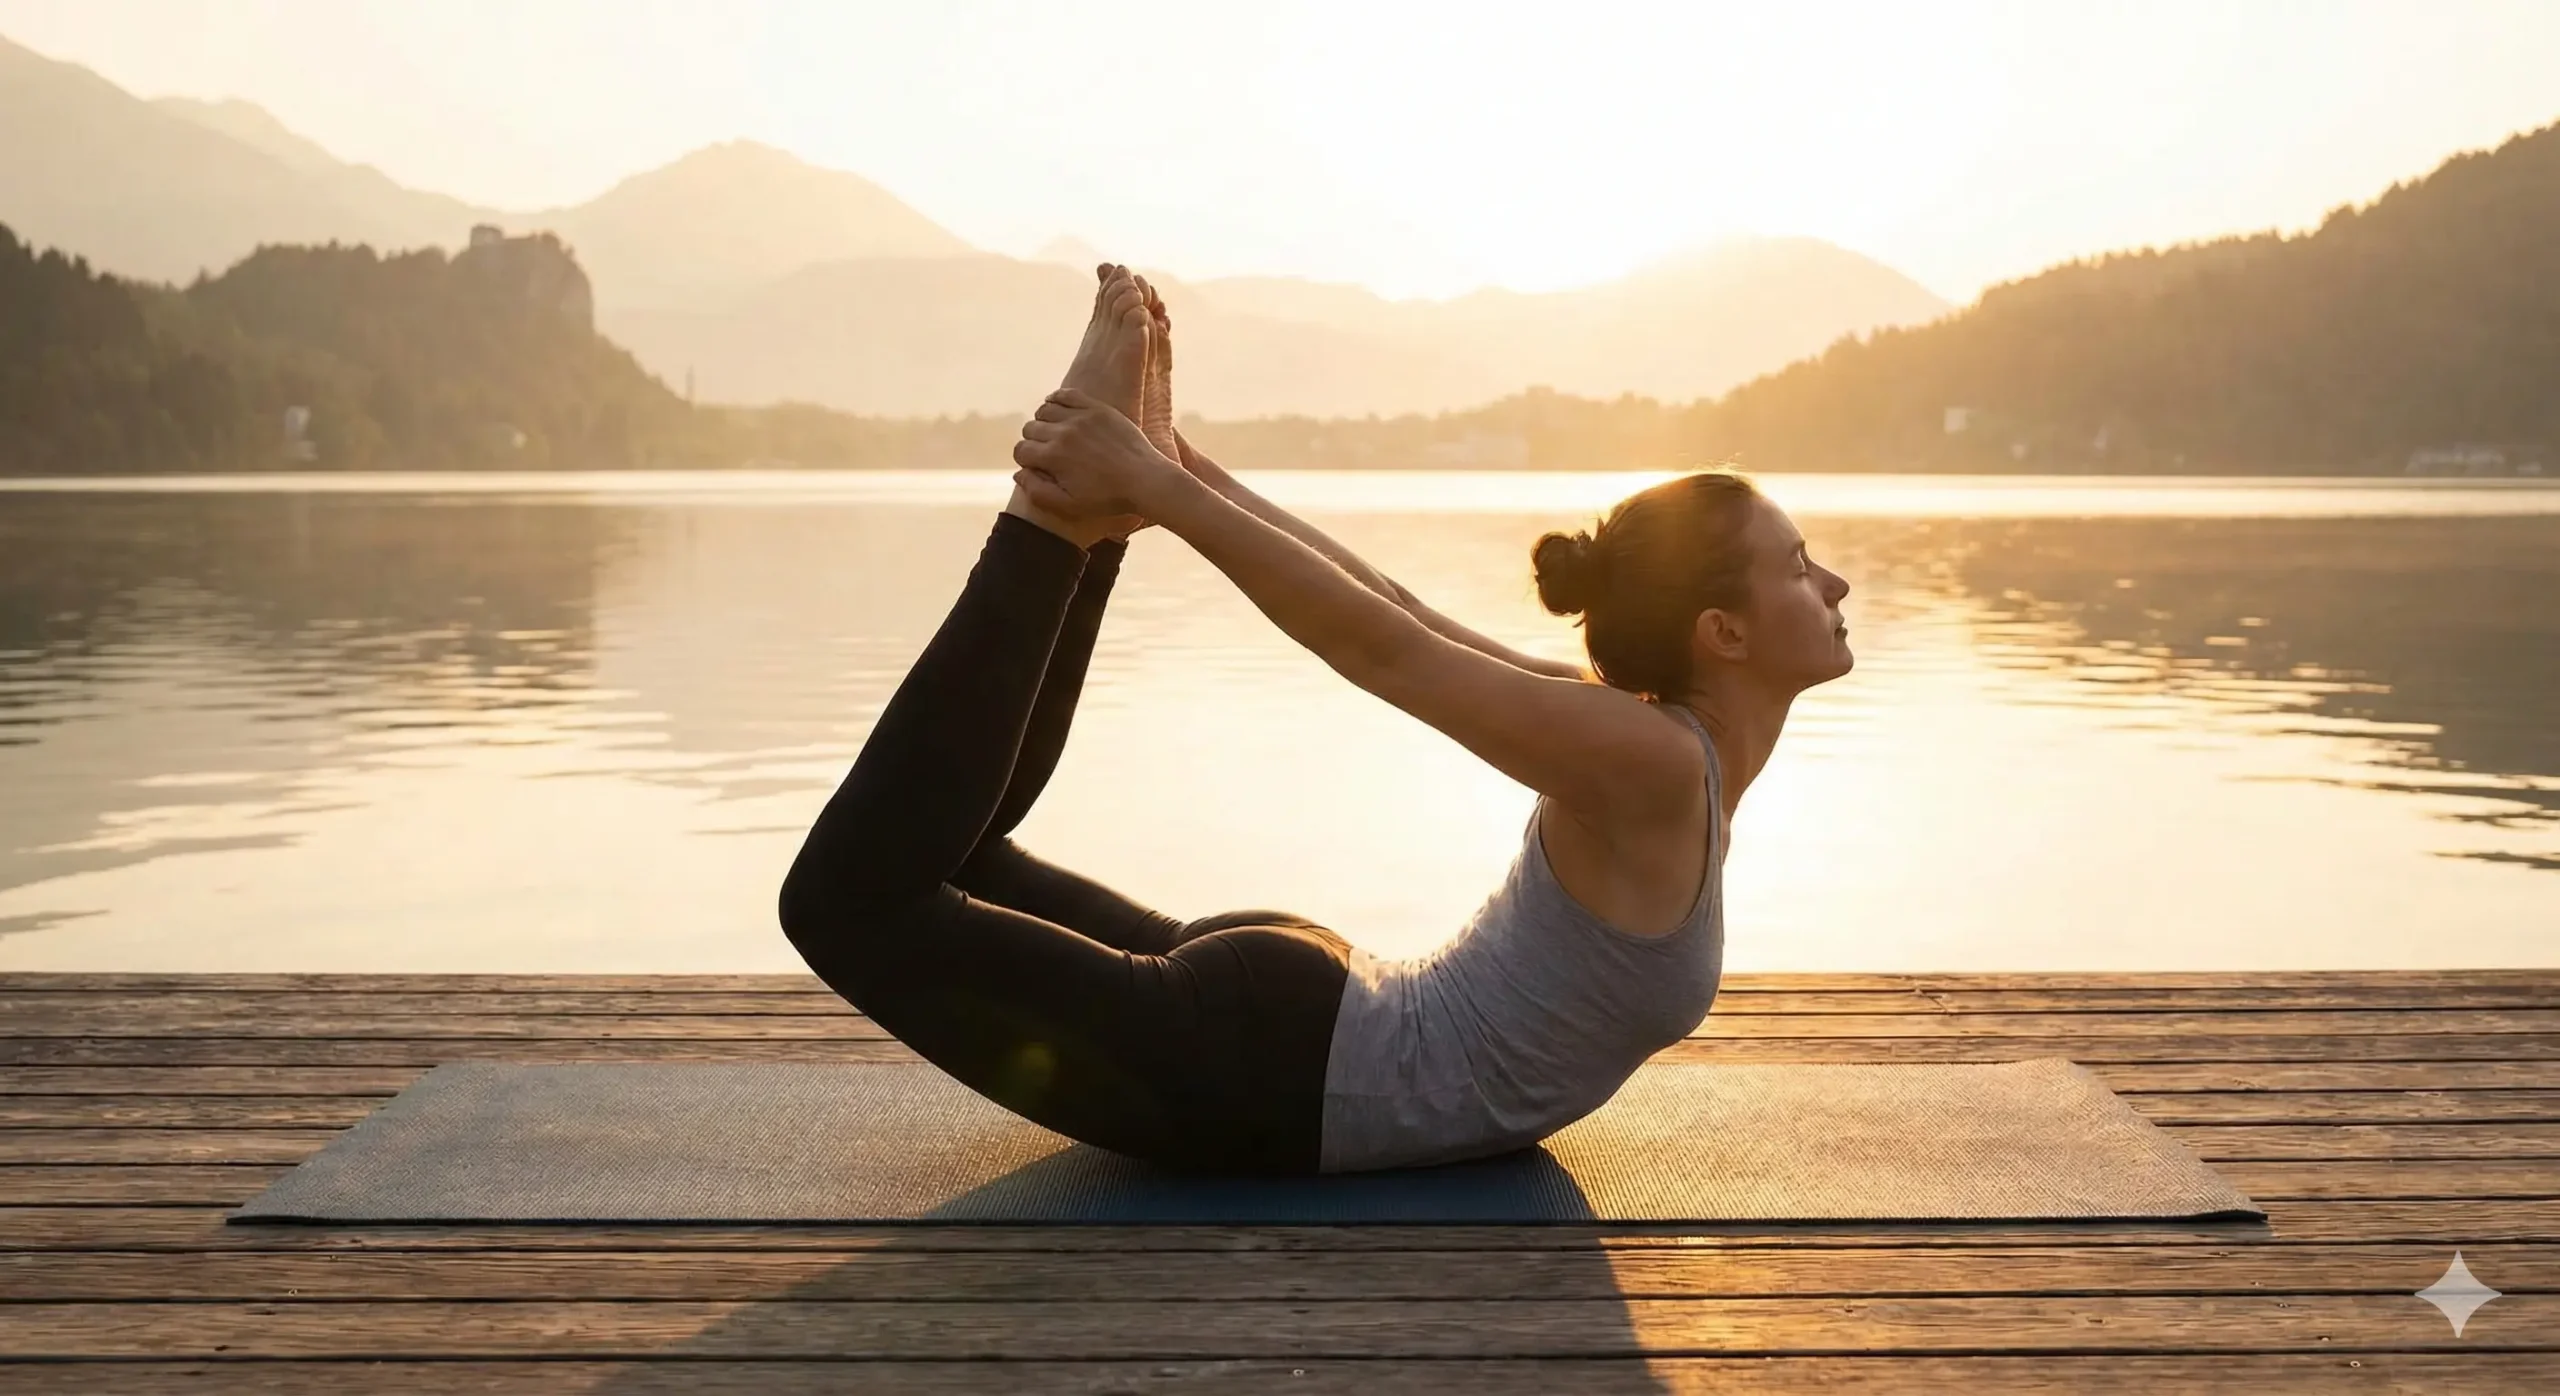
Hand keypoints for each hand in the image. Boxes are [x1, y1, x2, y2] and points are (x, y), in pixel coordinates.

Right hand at [1013, 389, 1190, 520]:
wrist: (1145, 480)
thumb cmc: (1107, 498)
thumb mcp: (1069, 506)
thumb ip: (1038, 491)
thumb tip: (1017, 474)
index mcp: (1053, 457)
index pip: (1021, 450)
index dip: (1025, 461)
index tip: (1036, 467)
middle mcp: (1063, 432)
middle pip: (1030, 429)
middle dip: (1033, 442)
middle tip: (1046, 453)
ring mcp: (1080, 417)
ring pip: (1044, 410)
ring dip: (1043, 421)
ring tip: (1053, 433)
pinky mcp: (1097, 408)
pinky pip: (1066, 395)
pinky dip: (1056, 400)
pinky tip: (1059, 410)